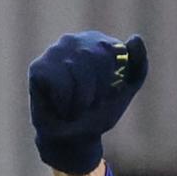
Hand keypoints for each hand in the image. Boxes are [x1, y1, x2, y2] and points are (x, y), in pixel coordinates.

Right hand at [28, 31, 148, 174]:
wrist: (75, 138)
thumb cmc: (101, 110)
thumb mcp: (128, 88)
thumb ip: (138, 64)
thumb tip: (136, 38)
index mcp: (98, 43)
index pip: (113, 50)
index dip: (113, 78)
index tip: (109, 94)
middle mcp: (74, 41)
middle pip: (95, 57)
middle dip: (98, 89)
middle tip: (92, 104)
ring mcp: (53, 52)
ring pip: (76, 69)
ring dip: (82, 99)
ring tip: (76, 106)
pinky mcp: (38, 67)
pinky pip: (58, 82)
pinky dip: (64, 102)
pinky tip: (60, 106)